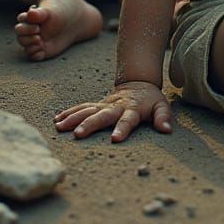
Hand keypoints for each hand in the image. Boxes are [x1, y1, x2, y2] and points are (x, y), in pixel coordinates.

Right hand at [53, 81, 171, 140]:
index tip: (115, 140)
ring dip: (73, 118)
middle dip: (89, 124)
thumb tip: (166, 130)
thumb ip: (163, 117)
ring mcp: (104, 104)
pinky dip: (69, 112)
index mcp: (132, 109)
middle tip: (77, 134)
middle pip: (102, 115)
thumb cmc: (151, 100)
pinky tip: (57, 120)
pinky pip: (81, 107)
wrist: (138, 84)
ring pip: (87, 110)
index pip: (127, 120)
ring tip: (59, 127)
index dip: (122, 129)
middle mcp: (115, 106)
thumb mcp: (162, 106)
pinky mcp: (97, 104)